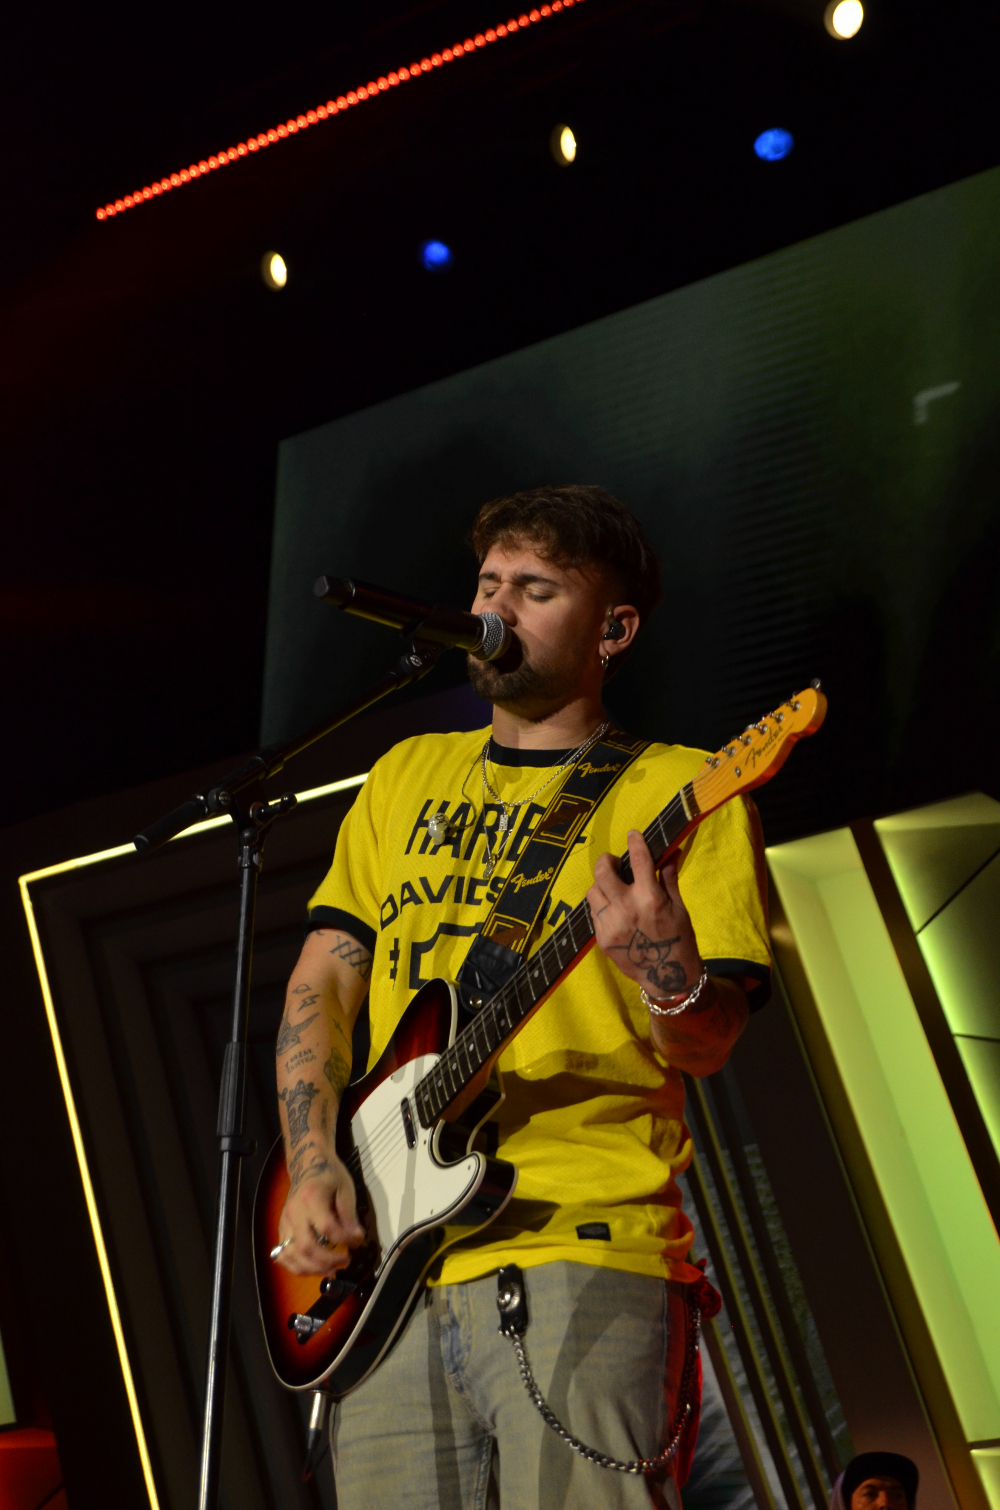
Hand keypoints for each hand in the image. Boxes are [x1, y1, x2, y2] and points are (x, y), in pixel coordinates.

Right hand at [275, 1147, 364, 1275]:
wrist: (307, 1165)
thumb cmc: (328, 1175)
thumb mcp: (345, 1188)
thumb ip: (349, 1215)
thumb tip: (357, 1238)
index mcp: (311, 1198)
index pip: (326, 1227)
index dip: (344, 1239)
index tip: (358, 1241)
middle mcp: (294, 1212)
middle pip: (306, 1246)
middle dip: (327, 1260)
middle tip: (345, 1260)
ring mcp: (284, 1222)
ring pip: (291, 1256)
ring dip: (312, 1269)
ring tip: (331, 1269)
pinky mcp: (281, 1230)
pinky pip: (283, 1255)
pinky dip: (296, 1267)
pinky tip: (313, 1268)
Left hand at [587, 830, 702, 996]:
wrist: (667, 976)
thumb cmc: (679, 939)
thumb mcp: (679, 907)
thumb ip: (668, 878)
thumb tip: (671, 852)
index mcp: (649, 898)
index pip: (639, 859)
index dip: (635, 842)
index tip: (633, 834)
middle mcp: (626, 909)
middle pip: (603, 872)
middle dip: (607, 860)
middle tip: (615, 862)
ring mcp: (611, 925)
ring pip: (593, 892)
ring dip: (602, 885)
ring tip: (613, 888)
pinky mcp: (602, 939)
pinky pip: (594, 913)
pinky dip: (602, 906)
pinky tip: (614, 909)